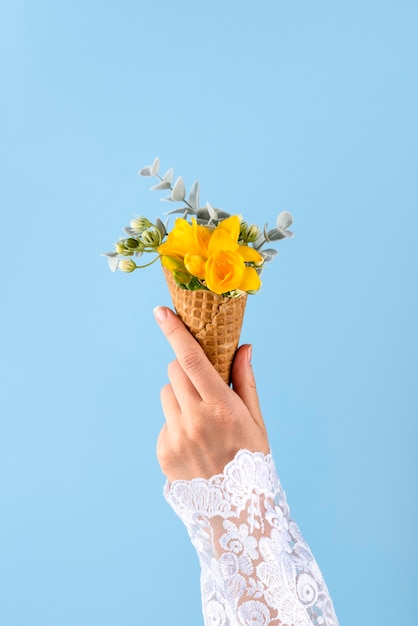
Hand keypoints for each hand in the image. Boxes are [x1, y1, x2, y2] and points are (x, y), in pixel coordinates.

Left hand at [154, 306, 268, 481]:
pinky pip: (164, 421)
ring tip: (201, 422)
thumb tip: (244, 346)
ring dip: (180, 397)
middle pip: (176, 371)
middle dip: (187, 370)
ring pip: (167, 394)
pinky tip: (194, 444)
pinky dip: (176, 423)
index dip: (175, 333)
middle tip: (204, 389)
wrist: (235, 514)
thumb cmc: (252, 462)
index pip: (193, 360)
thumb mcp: (256, 421)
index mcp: (222, 408)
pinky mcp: (163, 452)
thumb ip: (246, 381)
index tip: (160, 312)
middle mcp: (195, 420)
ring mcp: (176, 437)